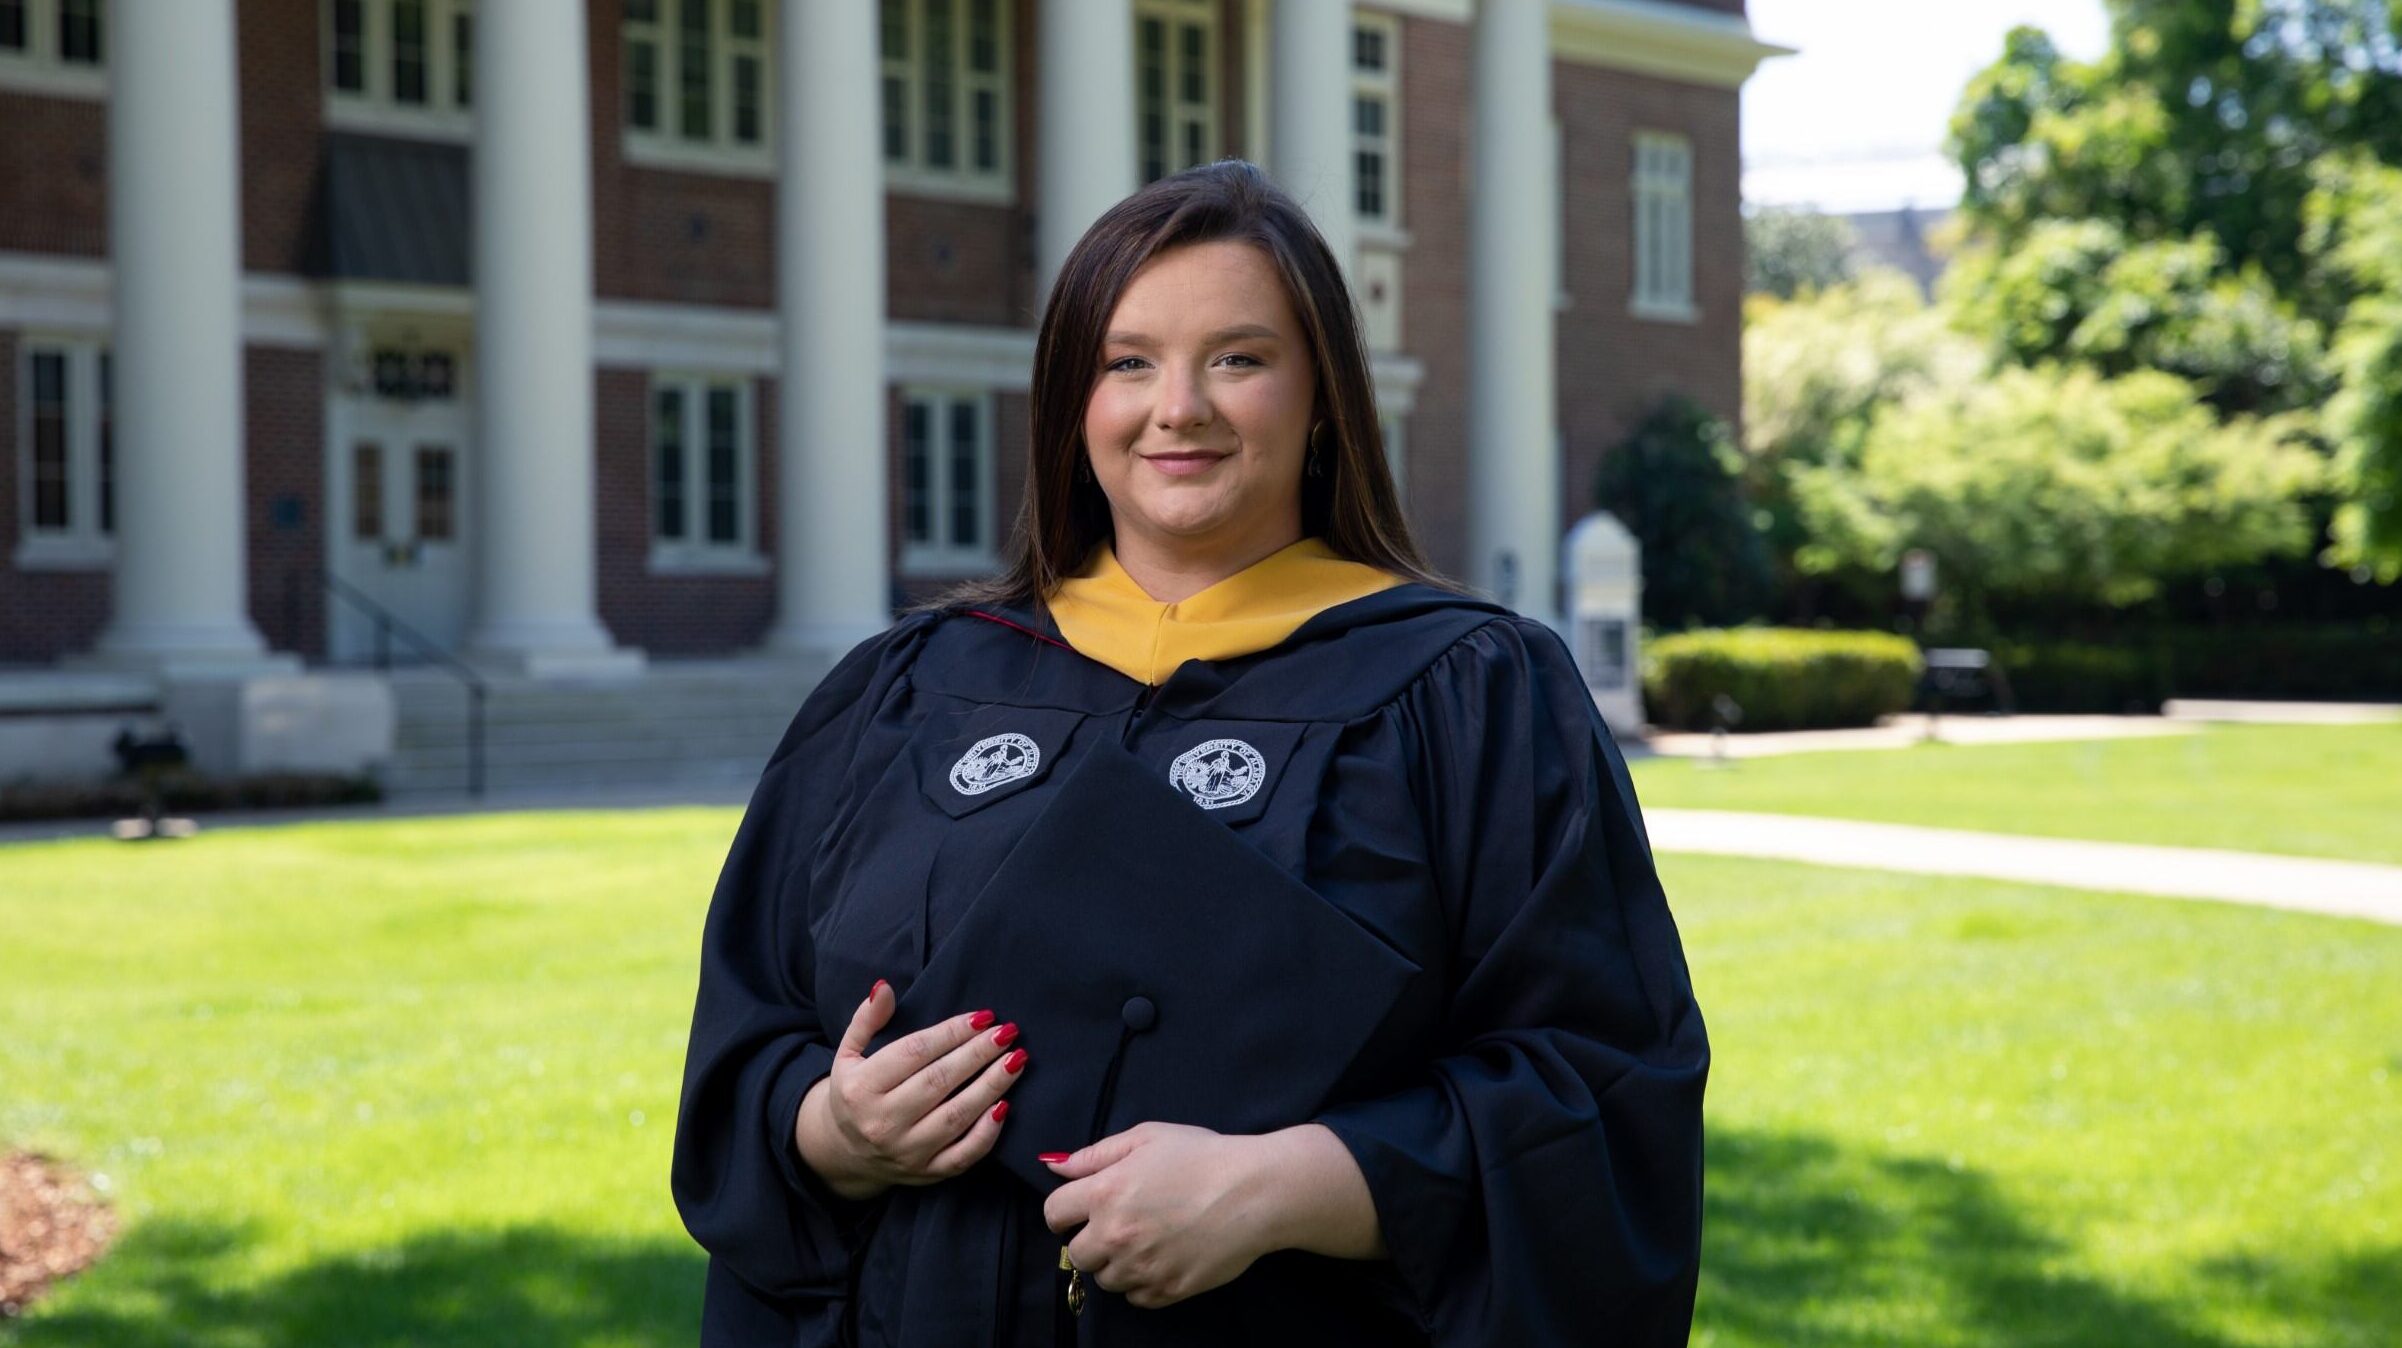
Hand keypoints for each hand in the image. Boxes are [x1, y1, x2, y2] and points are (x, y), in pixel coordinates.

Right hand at [795, 979, 1028, 1201]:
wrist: (843, 1152)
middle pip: (939, 1082)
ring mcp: (906, 1151)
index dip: (951, 1032)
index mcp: (861, 1088)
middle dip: (978, 1054)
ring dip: (991, 1086)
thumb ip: (866, 1020)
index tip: (983, 1016)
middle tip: (1008, 1033)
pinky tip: (1006, 1105)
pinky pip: (962, 1156)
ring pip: (956, 1117)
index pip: (914, 1053)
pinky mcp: (926, 1173)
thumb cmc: (854, 1092)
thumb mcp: (847, 1054)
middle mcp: (883, 1121)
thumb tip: (885, 988)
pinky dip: (987, 1134)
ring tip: (1017, 1060)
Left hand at [1039, 1122, 1278, 1309]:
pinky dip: (1143, 1282)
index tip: (1080, 1211)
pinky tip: (1163, 1258)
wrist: (1255, 1192)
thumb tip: (1056, 1166)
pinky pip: (1136, 1297)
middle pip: (1076, 1254)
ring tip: (1147, 1240)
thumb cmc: (1203, 1156)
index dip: (1065, 1211)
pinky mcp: (1167, 1290)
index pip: (1054, 1214)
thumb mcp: (1147, 1138)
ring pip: (1105, 1279)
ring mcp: (1141, 1267)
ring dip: (1117, 1263)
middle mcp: (1116, 1234)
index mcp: (1105, 1192)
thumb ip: (1096, 1154)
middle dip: (1091, 1240)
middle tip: (1120, 1224)